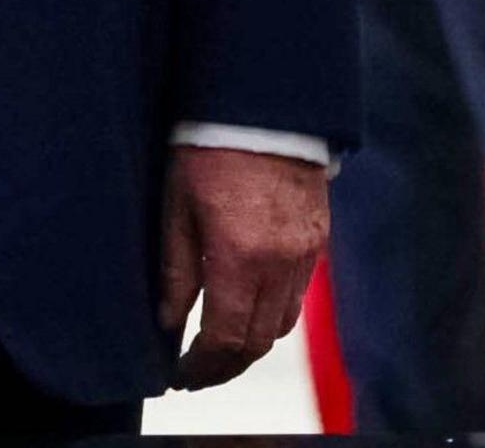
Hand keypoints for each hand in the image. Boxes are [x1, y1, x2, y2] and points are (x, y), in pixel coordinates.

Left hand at [158, 146, 327, 390]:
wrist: (264, 108)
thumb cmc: (207, 149)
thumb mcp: (175, 206)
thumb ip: (174, 271)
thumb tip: (167, 322)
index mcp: (241, 256)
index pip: (226, 337)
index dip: (202, 366)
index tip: (179, 376)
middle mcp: (281, 263)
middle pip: (258, 341)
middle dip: (225, 365)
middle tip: (195, 372)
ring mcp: (305, 254)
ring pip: (280, 323)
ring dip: (249, 342)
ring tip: (216, 345)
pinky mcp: (317, 241)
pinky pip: (296, 295)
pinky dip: (271, 312)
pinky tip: (245, 306)